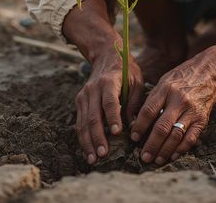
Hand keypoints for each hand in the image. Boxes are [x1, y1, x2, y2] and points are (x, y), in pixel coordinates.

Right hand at [62, 0, 144, 164]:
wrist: (106, 56)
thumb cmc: (126, 70)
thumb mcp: (136, 81)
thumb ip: (135, 101)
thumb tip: (132, 126)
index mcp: (109, 82)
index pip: (110, 102)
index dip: (113, 117)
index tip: (116, 133)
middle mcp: (93, 90)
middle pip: (94, 116)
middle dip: (98, 137)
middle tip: (103, 154)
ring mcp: (84, 96)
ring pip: (84, 122)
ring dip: (88, 142)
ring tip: (93, 159)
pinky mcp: (79, 102)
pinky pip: (80, 122)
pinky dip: (83, 138)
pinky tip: (88, 151)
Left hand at [129, 53, 215, 164]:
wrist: (210, 71)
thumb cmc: (182, 77)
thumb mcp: (164, 81)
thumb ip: (153, 100)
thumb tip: (138, 121)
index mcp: (165, 89)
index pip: (148, 111)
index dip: (139, 127)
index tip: (133, 138)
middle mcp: (178, 100)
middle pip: (161, 127)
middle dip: (151, 145)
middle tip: (144, 157)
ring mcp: (191, 110)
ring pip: (176, 135)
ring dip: (165, 150)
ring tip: (156, 160)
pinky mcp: (202, 118)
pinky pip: (191, 137)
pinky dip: (181, 149)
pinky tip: (173, 156)